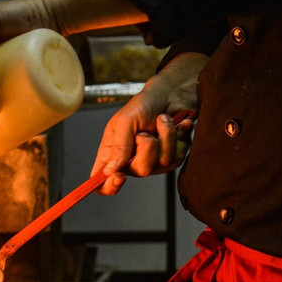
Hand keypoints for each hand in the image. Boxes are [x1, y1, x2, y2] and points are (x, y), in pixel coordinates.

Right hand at [92, 52, 208, 194]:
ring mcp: (153, 162)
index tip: (119, 176)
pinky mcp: (172, 158)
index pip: (102, 183)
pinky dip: (179, 136)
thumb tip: (110, 171)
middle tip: (145, 131)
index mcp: (111, 155)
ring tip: (162, 120)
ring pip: (163, 163)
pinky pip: (178, 156)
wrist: (169, 95)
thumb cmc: (142, 105)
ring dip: (166, 136)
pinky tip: (178, 124)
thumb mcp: (125, 121)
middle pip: (139, 172)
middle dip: (147, 148)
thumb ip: (118, 146)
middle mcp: (130, 162)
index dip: (108, 186)